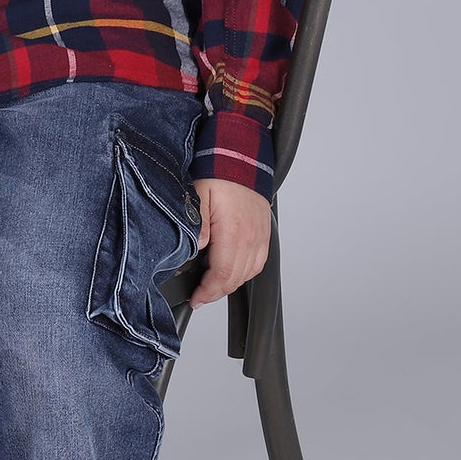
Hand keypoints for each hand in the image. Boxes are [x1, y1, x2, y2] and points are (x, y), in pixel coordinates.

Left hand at [190, 177, 270, 304]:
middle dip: (215, 293)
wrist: (241, 161)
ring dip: (229, 285)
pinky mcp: (264, 235)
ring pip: (247, 275)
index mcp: (233, 230)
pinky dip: (243, 274)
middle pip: (234, 279)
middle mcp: (250, 237)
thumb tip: (196, 249)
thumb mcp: (198, 196)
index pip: (221, 274)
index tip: (196, 298)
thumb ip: (197, 224)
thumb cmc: (219, 176)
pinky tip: (230, 273)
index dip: (207, 292)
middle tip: (199, 297)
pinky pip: (257, 264)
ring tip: (212, 287)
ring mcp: (259, 237)